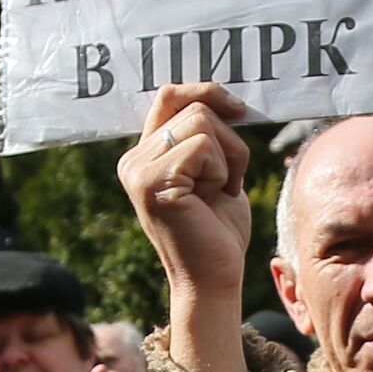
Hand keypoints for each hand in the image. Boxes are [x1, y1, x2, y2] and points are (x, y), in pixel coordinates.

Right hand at [118, 84, 252, 371]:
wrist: (213, 280)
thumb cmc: (218, 231)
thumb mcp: (215, 172)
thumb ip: (208, 137)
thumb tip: (225, 99)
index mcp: (144, 156)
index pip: (169, 96)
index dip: (205, 91)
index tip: (238, 109)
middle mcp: (134, 160)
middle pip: (194, 107)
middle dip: (228, 137)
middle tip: (228, 179)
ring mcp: (139, 171)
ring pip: (202, 122)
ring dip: (229, 155)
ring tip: (221, 190)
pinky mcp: (153, 182)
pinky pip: (203, 147)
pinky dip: (223, 170)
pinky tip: (217, 198)